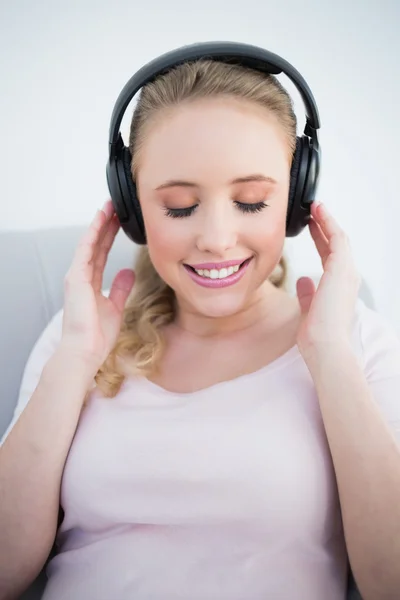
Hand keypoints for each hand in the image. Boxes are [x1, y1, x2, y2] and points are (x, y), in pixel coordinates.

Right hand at [60, 199, 134, 368]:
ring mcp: (77, 275)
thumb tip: (128, 272)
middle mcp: (81, 276)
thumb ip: (120, 288)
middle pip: (95, 244)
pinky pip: (86, 249)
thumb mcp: (115, 306)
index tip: (119, 221)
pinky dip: (94, 233)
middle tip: (116, 206)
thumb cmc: (97, 335)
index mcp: (89, 283)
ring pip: (90, 242)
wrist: (85, 350)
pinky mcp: (76, 277)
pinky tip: (101, 219)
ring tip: (110, 206)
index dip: (110, 236)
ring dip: (100, 223)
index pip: (101, 253)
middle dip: (106, 225)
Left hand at [295, 201, 361, 354]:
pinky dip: (329, 224)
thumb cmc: (317, 335)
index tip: (312, 228)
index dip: (321, 241)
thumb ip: (308, 294)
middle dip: (325, 227)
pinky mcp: (342, 269)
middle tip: (314, 211)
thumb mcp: (309, 309)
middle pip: (337, 245)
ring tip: (315, 206)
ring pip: (339, 239)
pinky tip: (319, 213)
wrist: (325, 345)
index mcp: (339, 288)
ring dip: (327, 221)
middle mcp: (347, 278)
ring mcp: (347, 272)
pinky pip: (337, 239)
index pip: (330, 258)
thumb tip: (303, 280)